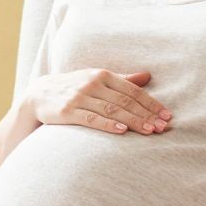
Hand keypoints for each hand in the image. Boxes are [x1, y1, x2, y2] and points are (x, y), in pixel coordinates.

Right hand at [28, 67, 170, 136]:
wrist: (38, 94)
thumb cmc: (73, 88)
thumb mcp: (97, 79)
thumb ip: (122, 79)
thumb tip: (148, 75)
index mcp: (102, 75)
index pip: (133, 91)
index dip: (151, 104)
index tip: (167, 116)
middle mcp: (92, 83)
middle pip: (125, 101)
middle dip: (146, 115)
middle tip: (162, 127)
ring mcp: (79, 97)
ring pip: (111, 110)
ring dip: (133, 121)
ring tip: (149, 131)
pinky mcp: (67, 111)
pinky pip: (91, 118)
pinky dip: (108, 124)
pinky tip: (122, 130)